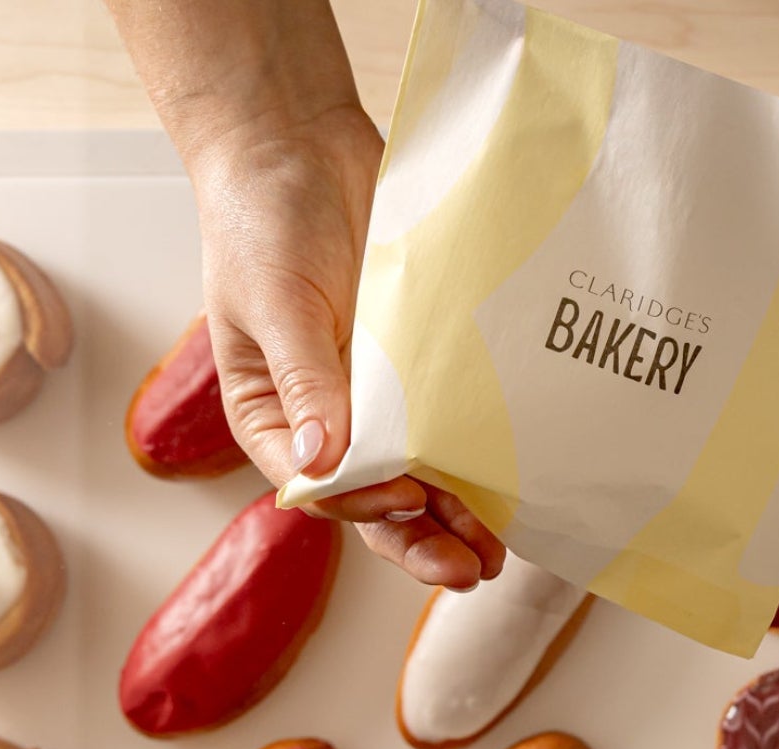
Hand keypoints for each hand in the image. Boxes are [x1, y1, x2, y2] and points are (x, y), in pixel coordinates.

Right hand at [189, 106, 505, 588]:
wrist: (300, 146)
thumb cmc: (261, 221)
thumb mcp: (274, 302)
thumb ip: (303, 382)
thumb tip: (319, 463)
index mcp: (274, 416)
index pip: (319, 486)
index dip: (362, 506)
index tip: (406, 503)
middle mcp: (329, 416)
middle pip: (376, 497)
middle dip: (422, 540)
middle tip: (470, 571)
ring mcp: (381, 392)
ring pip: (424, 470)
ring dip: (459, 513)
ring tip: (500, 552)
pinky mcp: (424, 362)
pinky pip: (456, 416)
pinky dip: (481, 452)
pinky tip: (517, 480)